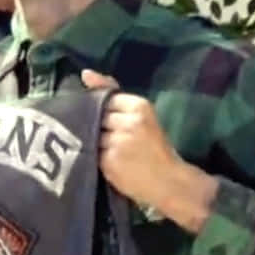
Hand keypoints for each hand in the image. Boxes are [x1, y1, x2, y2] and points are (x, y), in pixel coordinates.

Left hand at [81, 70, 214, 229]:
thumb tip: (85, 74)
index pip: (103, 99)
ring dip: (88, 140)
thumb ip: (112, 94)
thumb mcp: (140, 116)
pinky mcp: (109, 160)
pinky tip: (99, 160)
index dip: (99, 110)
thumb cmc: (154, 148)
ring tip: (98, 148)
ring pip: (88, 133)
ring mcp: (118, 142)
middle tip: (100, 136)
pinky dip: (89, 154)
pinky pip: (88, 151)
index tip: (106, 121)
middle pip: (93, 115)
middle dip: (92, 124)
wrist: (169, 181)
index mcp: (140, 106)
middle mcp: (129, 122)